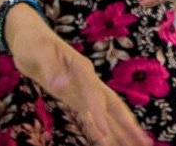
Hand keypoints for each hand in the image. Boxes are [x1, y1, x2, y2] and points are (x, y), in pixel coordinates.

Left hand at [7, 11, 151, 145]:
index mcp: (82, 69)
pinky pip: (91, 119)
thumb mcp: (39, 52)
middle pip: (113, 106)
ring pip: (107, 115)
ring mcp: (83, 92)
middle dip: (128, 125)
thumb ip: (50, 68)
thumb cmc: (34, 42)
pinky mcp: (75, 99)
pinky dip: (101, 132)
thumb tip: (59, 85)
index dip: (99, 113)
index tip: (105, 133)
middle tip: (145, 143)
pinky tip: (109, 144)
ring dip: (120, 131)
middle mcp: (88, 81)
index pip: (95, 94)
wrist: (30, 39)